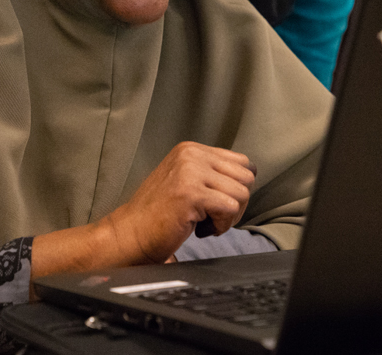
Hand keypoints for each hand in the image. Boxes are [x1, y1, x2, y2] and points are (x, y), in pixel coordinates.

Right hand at [104, 141, 256, 263]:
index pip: (241, 162)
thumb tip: (251, 172)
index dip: (236, 187)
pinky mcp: (192, 193)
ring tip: (205, 223)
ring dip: (229, 216)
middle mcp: (191, 155)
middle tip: (213, 216)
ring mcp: (190, 172)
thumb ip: (211, 171)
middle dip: (237, 202)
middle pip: (246, 176)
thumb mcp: (185, 179)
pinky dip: (221, 225)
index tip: (217, 203)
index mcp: (191, 149)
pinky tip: (200, 229)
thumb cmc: (159, 213)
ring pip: (242, 193)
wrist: (130, 233)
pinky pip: (230, 208)